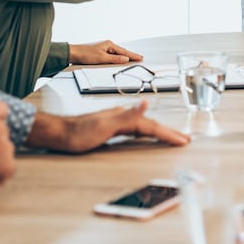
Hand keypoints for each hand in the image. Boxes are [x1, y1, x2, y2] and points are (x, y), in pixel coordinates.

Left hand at [25, 100, 190, 152]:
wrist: (58, 134)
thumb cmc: (77, 132)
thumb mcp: (104, 125)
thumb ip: (127, 115)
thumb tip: (146, 102)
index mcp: (124, 117)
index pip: (151, 126)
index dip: (168, 133)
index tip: (183, 140)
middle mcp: (122, 117)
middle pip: (150, 125)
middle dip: (168, 132)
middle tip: (184, 138)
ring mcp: (116, 122)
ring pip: (143, 127)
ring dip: (159, 132)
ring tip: (171, 136)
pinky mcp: (110, 128)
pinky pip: (134, 131)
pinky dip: (145, 133)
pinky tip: (144, 134)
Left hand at [69, 40, 142, 65]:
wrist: (73, 53)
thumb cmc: (85, 54)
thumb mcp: (102, 58)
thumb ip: (115, 59)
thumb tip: (125, 59)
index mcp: (109, 44)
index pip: (124, 51)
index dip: (133, 55)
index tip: (140, 57)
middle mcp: (106, 45)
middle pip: (121, 51)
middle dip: (130, 55)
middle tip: (139, 58)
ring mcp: (103, 48)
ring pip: (116, 53)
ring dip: (124, 56)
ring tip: (132, 58)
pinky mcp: (99, 52)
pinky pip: (111, 55)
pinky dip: (117, 57)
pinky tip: (118, 59)